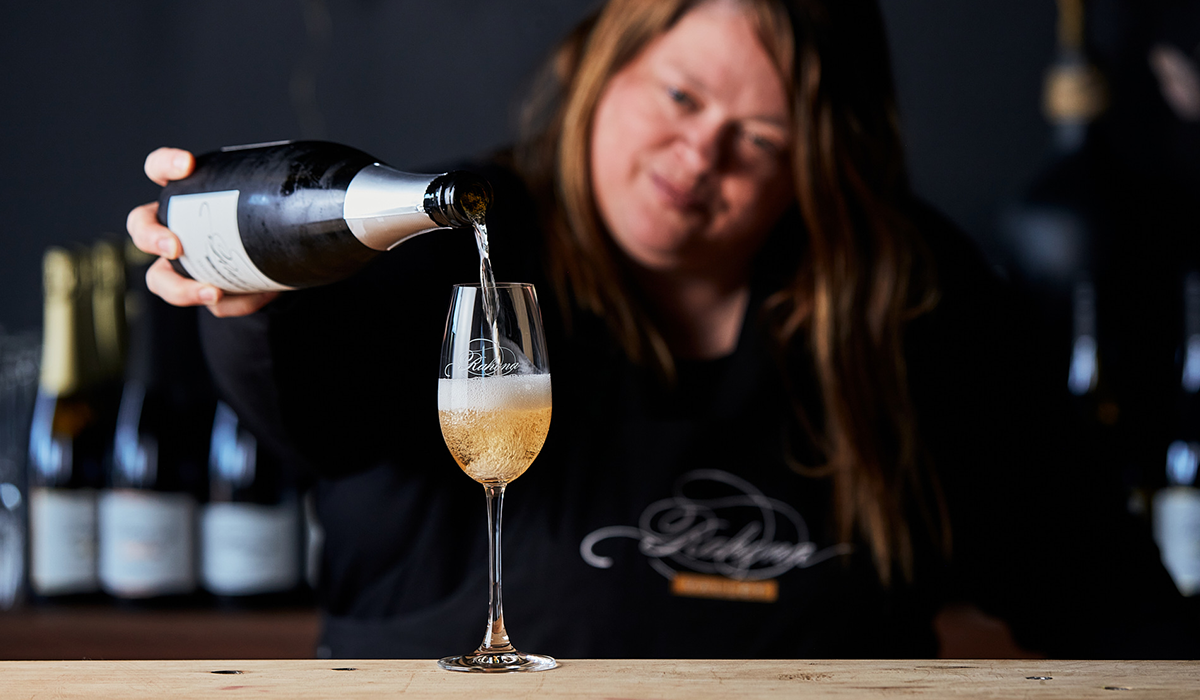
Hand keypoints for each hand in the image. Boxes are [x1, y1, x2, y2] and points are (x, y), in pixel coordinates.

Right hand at [126, 147, 278, 316]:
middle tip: (175, 246)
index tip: (187, 164)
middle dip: (151, 236)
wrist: (288, 261)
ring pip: (160, 279)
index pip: (159, 170)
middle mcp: (177, 226)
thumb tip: (330, 194)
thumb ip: (286, 194)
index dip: (164, 164)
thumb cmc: (270, 222)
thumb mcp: (274, 203)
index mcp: (187, 195)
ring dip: (179, 289)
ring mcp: (187, 263)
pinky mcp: (206, 291)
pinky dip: (237, 302)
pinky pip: (215, 305)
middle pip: (140, 227)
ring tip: (211, 293)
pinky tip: (260, 295)